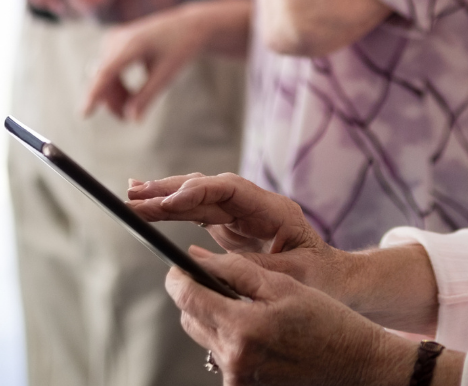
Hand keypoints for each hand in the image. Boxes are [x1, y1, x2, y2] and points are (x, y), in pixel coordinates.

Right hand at [83, 0, 252, 121]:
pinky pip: (108, 70)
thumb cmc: (181, 48)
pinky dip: (118, 85)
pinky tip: (131, 94)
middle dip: (113, 101)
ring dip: (116, 94)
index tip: (84, 114)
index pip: (107, 73)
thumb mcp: (167, 75)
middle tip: (128, 119)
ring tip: (135, 106)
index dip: (94, 95)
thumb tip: (132, 120)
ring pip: (104, 76)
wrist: (188, 26)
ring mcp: (113, 39)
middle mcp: (117, 39)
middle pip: (104, 79)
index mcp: (132, 44)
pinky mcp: (114, 42)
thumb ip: (148, 97)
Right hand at [127, 172, 344, 289]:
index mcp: (274, 209)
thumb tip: (207, 262)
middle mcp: (255, 205)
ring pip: (198, 198)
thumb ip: (252, 266)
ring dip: (164, 197)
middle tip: (134, 194)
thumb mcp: (292, 275)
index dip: (197, 192)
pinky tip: (150, 205)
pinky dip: (173, 210)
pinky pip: (197, 213)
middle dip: (170, 190)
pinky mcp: (231, 226)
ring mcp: (242, 213)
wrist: (336, 279)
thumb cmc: (321, 278)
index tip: (168, 203)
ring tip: (131, 196)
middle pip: (207, 188)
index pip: (229, 189)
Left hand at [167, 249, 420, 385]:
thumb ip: (236, 270)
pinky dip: (232, 342)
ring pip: (204, 339)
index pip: (186, 297)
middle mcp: (234, 359)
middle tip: (226, 285)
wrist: (356, 366)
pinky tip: (261, 335)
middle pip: (190, 320)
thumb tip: (198, 259)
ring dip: (217, 321)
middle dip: (199, 298)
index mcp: (243, 327)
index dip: (179, 277)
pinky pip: (222, 357)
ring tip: (253, 313)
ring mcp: (237, 380)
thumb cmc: (328, 323)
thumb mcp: (285, 285)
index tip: (180, 267)